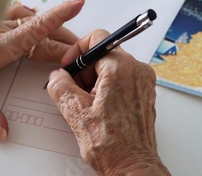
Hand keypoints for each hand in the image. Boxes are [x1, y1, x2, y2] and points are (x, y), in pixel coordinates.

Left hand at [0, 0, 84, 140]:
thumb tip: (1, 129)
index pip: (34, 30)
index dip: (58, 15)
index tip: (78, 2)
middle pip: (40, 30)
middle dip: (65, 38)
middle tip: (84, 47)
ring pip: (29, 18)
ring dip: (51, 28)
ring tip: (66, 37)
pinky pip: (15, 11)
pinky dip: (30, 15)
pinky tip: (33, 16)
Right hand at [47, 30, 170, 175]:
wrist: (132, 166)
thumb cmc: (113, 145)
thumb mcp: (76, 113)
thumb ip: (61, 87)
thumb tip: (57, 77)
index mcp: (121, 69)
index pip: (98, 38)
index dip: (77, 50)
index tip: (69, 65)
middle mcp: (137, 71)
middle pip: (105, 53)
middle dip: (85, 69)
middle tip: (74, 88)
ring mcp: (143, 82)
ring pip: (113, 67)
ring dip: (95, 80)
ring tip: (87, 103)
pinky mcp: (145, 94)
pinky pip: (123, 79)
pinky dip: (108, 87)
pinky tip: (99, 107)